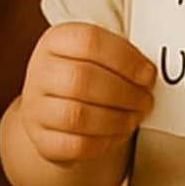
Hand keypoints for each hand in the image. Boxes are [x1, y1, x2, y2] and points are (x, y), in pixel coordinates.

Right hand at [18, 22, 153, 165]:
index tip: (148, 74)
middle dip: (124, 92)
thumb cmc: (84, 78)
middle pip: (82, 79)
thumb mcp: (98, 57)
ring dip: (116, 119)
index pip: (89, 41)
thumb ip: (121, 59)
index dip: (125, 59)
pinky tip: (114, 135)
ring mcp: (36, 107)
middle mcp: (41, 71)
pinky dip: (102, 142)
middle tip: (145, 100)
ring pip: (76, 116)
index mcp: (57, 40)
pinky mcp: (41, 140)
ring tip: (134, 117)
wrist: (53, 112)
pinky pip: (74, 145)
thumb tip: (146, 75)